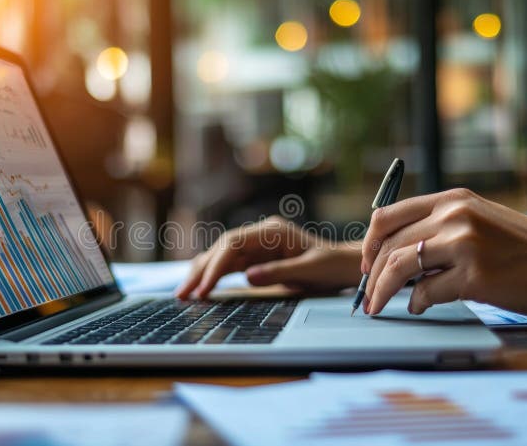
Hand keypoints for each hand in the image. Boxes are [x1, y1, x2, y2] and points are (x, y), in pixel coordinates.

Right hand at [175, 216, 360, 298]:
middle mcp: (260, 234)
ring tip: (183, 294)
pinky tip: (200, 289)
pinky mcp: (256, 257)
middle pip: (220, 249)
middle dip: (200, 271)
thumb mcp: (310, 271)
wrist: (344, 266)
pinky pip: (228, 265)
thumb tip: (247, 277)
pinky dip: (213, 277)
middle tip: (183, 294)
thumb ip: (279, 272)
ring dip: (202, 274)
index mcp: (272, 231)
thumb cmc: (331, 266)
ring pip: (220, 257)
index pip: (232, 244)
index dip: (215, 267)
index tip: (204, 289)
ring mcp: (257, 245)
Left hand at [360, 188, 526, 324]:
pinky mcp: (475, 275)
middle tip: (366, 295)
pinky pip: (425, 292)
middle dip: (371, 273)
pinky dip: (416, 303)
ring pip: (399, 266)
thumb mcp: (482, 222)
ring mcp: (464, 243)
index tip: (365, 264)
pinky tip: (420, 307)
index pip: (388, 215)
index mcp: (454, 199)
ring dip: (382, 290)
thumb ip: (443, 228)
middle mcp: (455, 214)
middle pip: (389, 244)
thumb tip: (399, 255)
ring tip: (377, 306)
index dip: (369, 243)